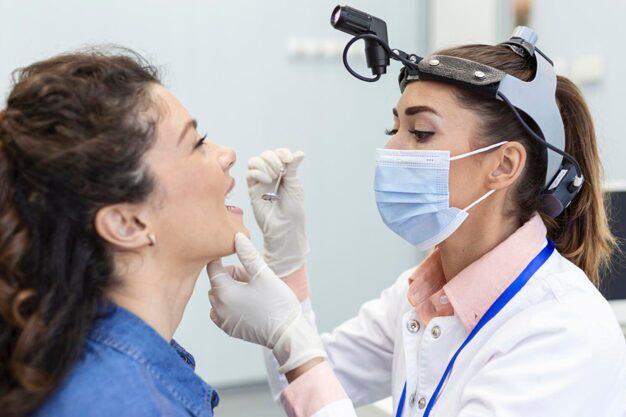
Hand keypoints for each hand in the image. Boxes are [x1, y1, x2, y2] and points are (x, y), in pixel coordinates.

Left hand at [207, 233, 325, 373]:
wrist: (288, 334)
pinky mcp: (229, 329)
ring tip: (252, 291)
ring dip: (230, 290)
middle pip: (216, 282)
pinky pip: (222, 311)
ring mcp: (223, 321)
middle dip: (230, 276)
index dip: (221, 257)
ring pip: (219, 296)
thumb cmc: (278, 303)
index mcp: (224, 292)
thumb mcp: (264, 275)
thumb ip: (248, 255)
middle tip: (251, 277)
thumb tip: (237, 237)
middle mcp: (218, 308)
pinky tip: (249, 304)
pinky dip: (231, 305)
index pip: (213, 268)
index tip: (231, 253)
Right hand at [247, 149, 308, 276]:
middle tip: (280, 170)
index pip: (278, 154)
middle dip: (273, 158)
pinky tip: (266, 181)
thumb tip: (299, 153)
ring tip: (273, 176)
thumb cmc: (293, 211)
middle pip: (265, 155)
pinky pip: (250, 174)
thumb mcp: (295, 186)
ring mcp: (260, 182)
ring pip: (254, 161)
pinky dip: (258, 172)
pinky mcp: (252, 190)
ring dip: (264, 164)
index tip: (288, 160)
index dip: (282, 152)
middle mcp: (270, 176)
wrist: (285, 227)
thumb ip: (293, 168)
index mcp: (283, 173)